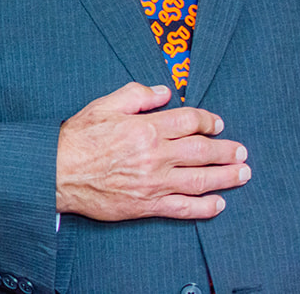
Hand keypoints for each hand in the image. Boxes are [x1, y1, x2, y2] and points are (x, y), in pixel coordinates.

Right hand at [55, 82, 248, 220]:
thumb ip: (136, 95)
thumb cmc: (77, 138)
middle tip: (241, 151)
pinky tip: (218, 204)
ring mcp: (154, 183)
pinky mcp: (148, 205)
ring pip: (201, 180)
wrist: (57, 172)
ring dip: (226, 177)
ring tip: (242, 174)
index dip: (208, 121)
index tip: (217, 123)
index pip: (189, 121)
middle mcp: (155, 156)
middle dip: (226, 150)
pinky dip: (205, 207)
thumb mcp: (103, 106)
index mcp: (146, 128)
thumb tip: (164, 92)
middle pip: (202, 151)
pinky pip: (184, 208)